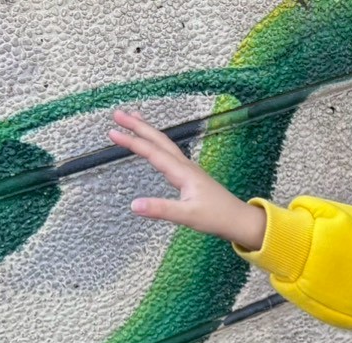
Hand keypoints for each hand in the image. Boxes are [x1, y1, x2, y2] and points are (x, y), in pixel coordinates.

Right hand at [108, 110, 264, 249]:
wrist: (240, 220)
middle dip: (138, 126)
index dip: (131, 142)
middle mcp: (185, 166)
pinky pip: (170, 153)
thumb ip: (161, 209)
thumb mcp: (188, 216)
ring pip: (165, 144)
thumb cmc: (217, 218)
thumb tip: (134, 205)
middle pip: (159, 140)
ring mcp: (189, 169)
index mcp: (183, 173)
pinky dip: (157, 144)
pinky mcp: (191, 176)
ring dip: (148, 131)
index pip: (152, 152)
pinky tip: (153, 146)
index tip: (112, 132)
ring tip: (132, 119)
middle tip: (118, 114)